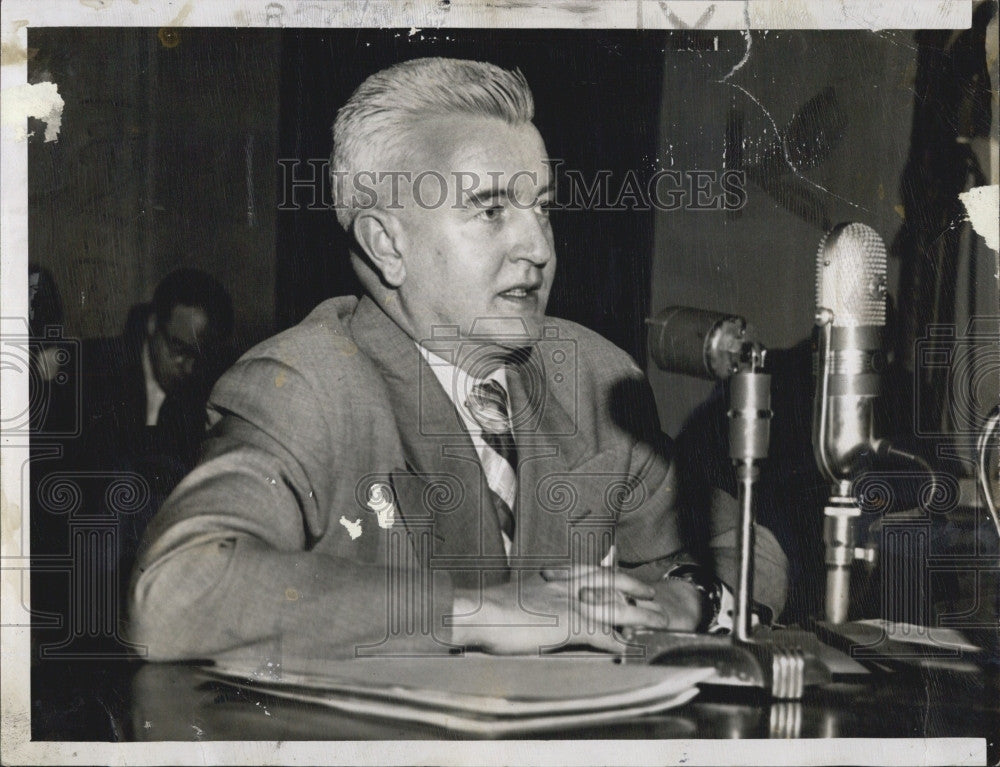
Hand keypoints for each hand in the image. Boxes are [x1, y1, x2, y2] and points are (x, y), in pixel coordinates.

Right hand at [449, 566, 672, 654]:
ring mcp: (569, 605)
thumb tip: (530, 604)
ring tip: (656, 621)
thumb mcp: (515, 594)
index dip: (610, 572)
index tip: (621, 573)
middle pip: (610, 582)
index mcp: (552, 578)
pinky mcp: (568, 625)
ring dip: (639, 615)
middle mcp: (565, 587)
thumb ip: (531, 597)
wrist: (479, 611)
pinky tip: (630, 648)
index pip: (589, 570)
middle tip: (650, 592)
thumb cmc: (489, 608)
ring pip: (614, 608)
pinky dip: (618, 642)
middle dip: (633, 586)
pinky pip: (602, 634)